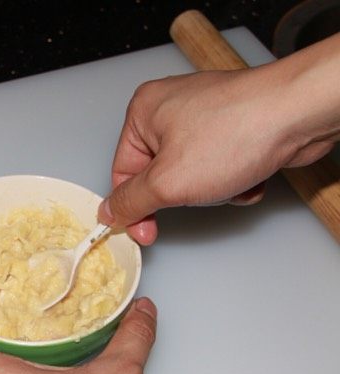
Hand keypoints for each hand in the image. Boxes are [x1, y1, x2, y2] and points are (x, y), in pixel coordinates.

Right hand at [99, 63, 336, 244]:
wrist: (299, 115)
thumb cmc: (233, 135)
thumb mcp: (167, 183)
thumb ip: (131, 202)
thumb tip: (108, 212)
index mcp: (143, 112)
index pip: (124, 171)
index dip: (134, 206)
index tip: (146, 232)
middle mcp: (170, 108)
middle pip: (160, 175)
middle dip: (185, 194)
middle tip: (200, 196)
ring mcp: (205, 114)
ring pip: (193, 174)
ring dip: (213, 190)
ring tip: (231, 178)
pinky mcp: (235, 124)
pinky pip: (220, 166)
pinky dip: (233, 179)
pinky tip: (250, 173)